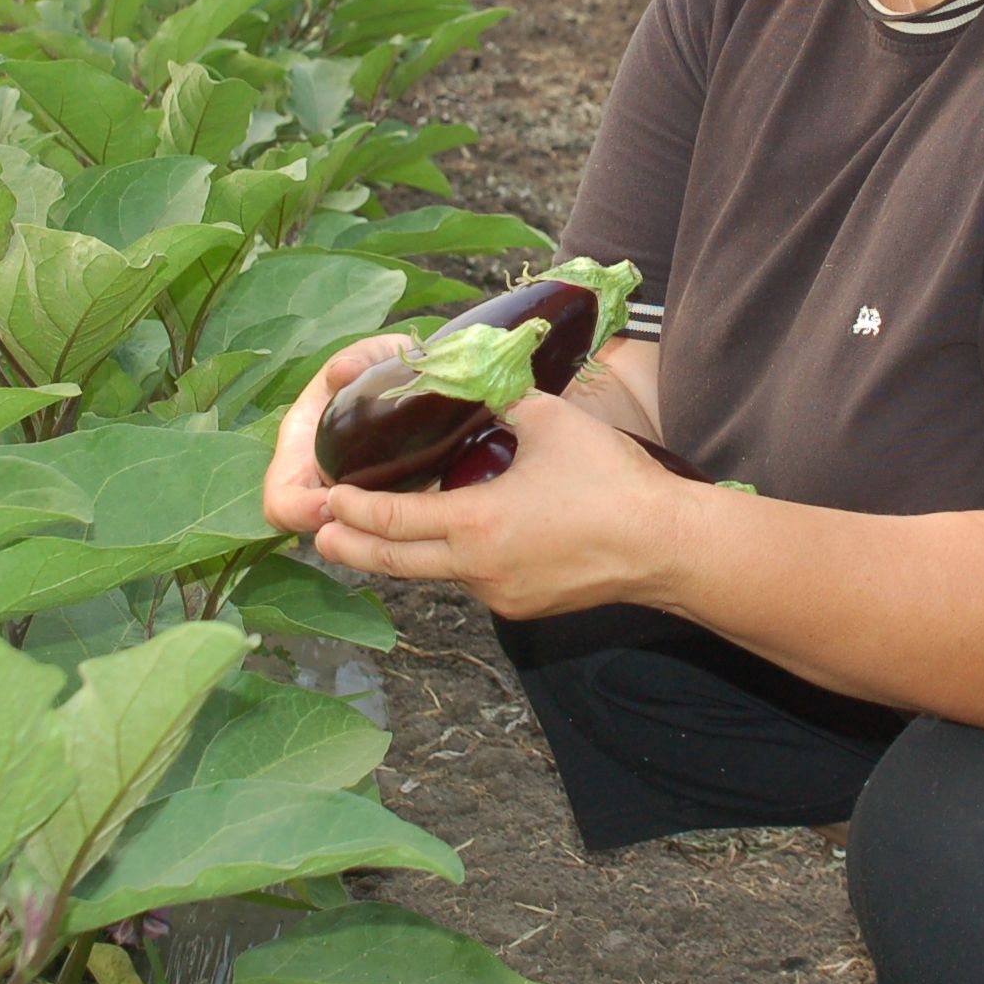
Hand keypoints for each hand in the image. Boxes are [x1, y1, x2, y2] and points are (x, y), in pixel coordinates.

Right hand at [261, 333, 415, 534]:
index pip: (280, 498)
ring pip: (350, 537)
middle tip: (376, 518)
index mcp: (302, 441)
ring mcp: (351, 493)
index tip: (333, 502)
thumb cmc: (388, 365)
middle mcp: (320, 474)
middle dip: (341, 531)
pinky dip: (399, 534)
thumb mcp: (375, 354)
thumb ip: (359, 358)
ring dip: (372, 537)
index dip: (299, 510)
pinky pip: (383, 533)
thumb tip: (341, 371)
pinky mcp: (384, 504)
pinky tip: (426, 516)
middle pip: (311, 528)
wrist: (425, 377)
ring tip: (406, 517)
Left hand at [312, 392, 694, 618]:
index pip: (393, 519)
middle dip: (353, 548)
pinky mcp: (524, 605)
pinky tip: (456, 543)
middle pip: (396, 563)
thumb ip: (503, 400)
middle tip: (319, 536)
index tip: (329, 498)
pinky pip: (475, 582)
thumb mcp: (550, 421)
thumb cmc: (611, 481)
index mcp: (475, 523)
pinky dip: (454, 563)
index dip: (355, 509)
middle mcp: (478, 569)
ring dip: (406, 555)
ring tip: (381, 536)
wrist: (665, 546)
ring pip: (437, 574)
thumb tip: (480, 378)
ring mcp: (500, 594)